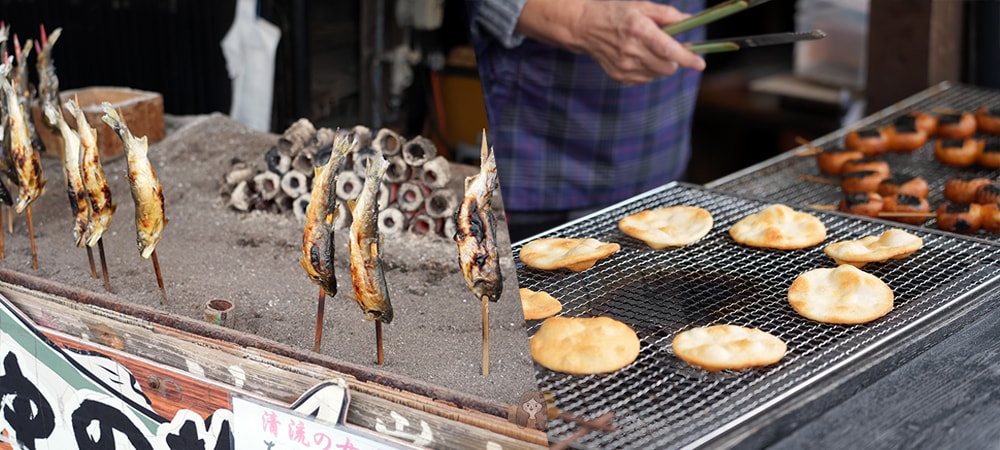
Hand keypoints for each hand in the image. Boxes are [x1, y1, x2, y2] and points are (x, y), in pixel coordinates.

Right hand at [516, 0, 705, 83]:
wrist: (584, 27)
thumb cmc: (616, 12)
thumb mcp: (641, 5)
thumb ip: (667, 14)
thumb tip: (690, 22)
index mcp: (639, 30)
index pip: (669, 50)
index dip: (687, 59)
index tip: (700, 64)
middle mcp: (632, 51)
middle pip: (667, 67)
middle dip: (674, 59)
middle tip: (668, 46)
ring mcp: (624, 66)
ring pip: (657, 74)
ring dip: (660, 64)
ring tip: (647, 49)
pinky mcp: (620, 76)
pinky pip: (645, 78)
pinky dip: (647, 69)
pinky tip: (636, 56)